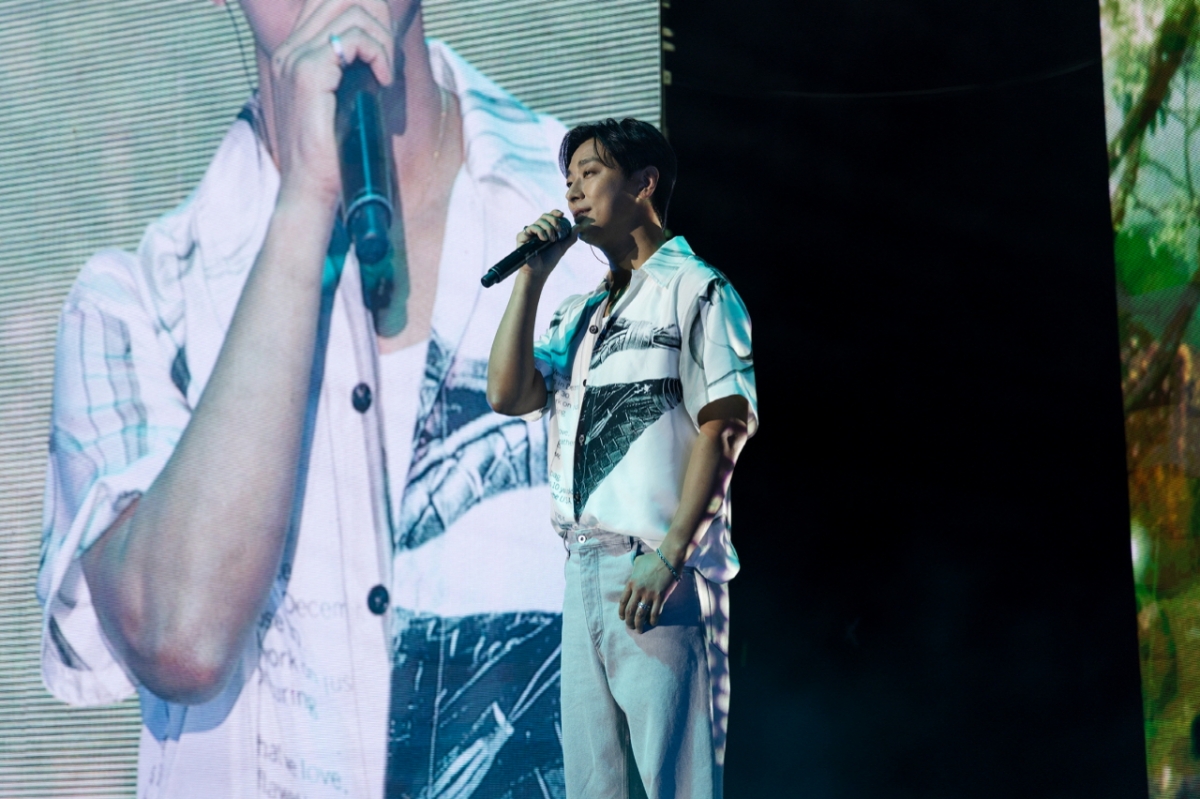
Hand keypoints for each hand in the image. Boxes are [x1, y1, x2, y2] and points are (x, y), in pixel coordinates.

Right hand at [268, 0, 394, 209]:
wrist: (310, 187)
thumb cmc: (329, 152)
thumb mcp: (341, 100)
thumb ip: (350, 70)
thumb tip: (382, 48)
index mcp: (292, 54)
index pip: (326, 1)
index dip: (365, 12)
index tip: (384, 48)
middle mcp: (289, 50)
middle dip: (378, 19)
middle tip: (389, 58)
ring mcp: (294, 59)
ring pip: (351, 13)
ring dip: (382, 39)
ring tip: (386, 72)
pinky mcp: (307, 73)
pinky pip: (355, 39)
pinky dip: (379, 55)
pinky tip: (382, 81)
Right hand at [517, 210, 576, 279]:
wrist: (539, 271)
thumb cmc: (550, 260)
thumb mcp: (562, 247)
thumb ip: (570, 237)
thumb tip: (579, 226)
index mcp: (546, 229)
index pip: (550, 216)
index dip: (555, 213)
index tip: (562, 215)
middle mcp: (537, 229)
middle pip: (544, 216)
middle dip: (553, 220)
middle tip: (558, 229)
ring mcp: (529, 233)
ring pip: (539, 221)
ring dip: (548, 228)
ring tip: (551, 240)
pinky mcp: (522, 236)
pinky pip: (530, 228)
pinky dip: (539, 231)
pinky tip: (543, 239)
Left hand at [618, 552, 678, 632]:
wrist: (669, 558)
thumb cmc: (654, 558)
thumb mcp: (639, 561)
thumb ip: (633, 568)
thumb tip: (633, 568)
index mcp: (631, 582)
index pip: (622, 602)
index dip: (621, 613)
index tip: (622, 618)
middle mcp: (638, 590)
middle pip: (629, 611)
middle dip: (629, 622)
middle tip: (631, 627)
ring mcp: (649, 594)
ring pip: (640, 615)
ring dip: (639, 625)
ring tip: (639, 630)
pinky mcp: (660, 597)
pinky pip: (654, 613)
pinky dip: (653, 621)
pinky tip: (653, 624)